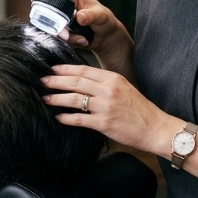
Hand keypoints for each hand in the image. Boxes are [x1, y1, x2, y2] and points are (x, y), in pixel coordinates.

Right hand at [40, 0, 126, 50]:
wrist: (107, 37)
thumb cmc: (106, 20)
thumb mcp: (101, 16)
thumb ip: (91, 15)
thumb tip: (80, 16)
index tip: (35, 3)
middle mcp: (64, 5)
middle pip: (46, 11)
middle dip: (55, 26)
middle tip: (67, 35)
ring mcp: (62, 18)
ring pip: (52, 27)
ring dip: (66, 36)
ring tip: (82, 38)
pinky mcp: (63, 30)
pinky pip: (58, 37)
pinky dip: (70, 41)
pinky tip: (82, 40)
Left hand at [42, 63, 170, 155]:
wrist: (155, 128)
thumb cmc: (139, 109)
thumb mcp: (124, 88)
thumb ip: (105, 83)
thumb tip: (82, 82)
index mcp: (113, 79)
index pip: (84, 70)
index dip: (65, 69)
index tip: (52, 69)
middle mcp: (108, 90)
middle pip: (76, 82)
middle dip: (56, 81)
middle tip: (42, 81)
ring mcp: (106, 107)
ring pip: (74, 99)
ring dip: (57, 98)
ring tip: (45, 98)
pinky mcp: (104, 123)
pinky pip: (80, 119)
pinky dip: (67, 118)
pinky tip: (58, 117)